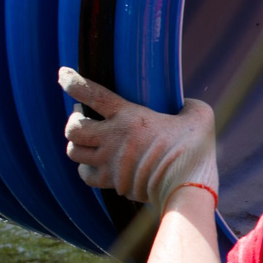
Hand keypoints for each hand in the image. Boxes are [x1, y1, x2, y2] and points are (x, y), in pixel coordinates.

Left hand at [58, 68, 219, 208]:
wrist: (188, 187)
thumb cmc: (195, 149)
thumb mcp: (199, 117)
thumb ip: (188, 106)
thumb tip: (185, 106)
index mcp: (130, 116)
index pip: (91, 94)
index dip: (73, 82)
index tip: (63, 75)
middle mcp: (113, 138)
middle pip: (73, 128)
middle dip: (73, 121)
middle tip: (82, 117)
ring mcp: (110, 162)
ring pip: (74, 152)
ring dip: (76, 145)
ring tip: (86, 141)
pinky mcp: (113, 183)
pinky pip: (85, 176)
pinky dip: (85, 169)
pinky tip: (92, 164)